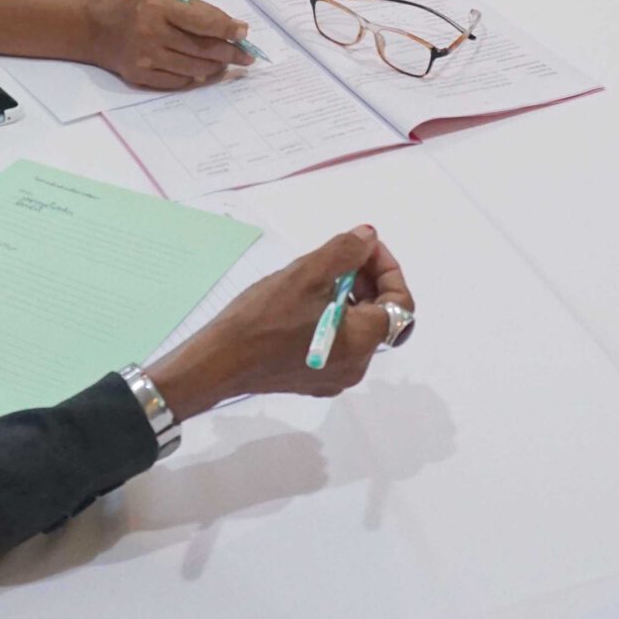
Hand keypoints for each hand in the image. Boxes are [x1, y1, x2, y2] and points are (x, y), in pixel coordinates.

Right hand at [84, 0, 255, 88]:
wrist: (93, 28)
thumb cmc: (133, 9)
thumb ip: (193, 10)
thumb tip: (229, 27)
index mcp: (158, 8)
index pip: (202, 21)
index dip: (227, 29)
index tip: (244, 33)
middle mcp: (151, 33)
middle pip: (202, 49)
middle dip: (230, 53)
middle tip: (246, 56)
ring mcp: (145, 58)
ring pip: (194, 68)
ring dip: (216, 67)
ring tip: (227, 64)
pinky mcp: (139, 76)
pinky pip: (177, 81)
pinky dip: (195, 78)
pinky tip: (203, 72)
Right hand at [146, 225, 412, 420]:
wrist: (219, 361)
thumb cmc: (264, 318)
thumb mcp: (307, 274)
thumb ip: (345, 252)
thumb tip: (368, 238)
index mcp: (362, 342)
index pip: (399, 302)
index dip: (388, 269)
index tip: (364, 248)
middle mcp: (356, 366)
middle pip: (379, 315)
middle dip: (366, 280)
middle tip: (340, 257)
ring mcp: (333, 377)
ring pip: (356, 329)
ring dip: (347, 297)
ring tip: (316, 277)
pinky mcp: (312, 379)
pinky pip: (336, 343)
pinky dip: (332, 318)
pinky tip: (303, 302)